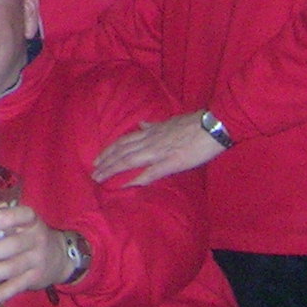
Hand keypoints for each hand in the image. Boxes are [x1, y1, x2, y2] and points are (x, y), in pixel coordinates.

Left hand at [0, 204, 64, 306]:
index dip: (10, 217)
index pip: (25, 215)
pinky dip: (1, 293)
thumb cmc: (30, 236)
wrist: (60, 257)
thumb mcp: (22, 222)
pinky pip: (17, 286)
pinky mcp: (34, 278)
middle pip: (15, 245)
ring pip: (13, 267)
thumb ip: (1, 216)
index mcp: (31, 221)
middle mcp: (36, 239)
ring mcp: (37, 260)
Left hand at [91, 110, 226, 185]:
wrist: (213, 125)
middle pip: (122, 151)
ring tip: (100, 178)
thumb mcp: (170, 120)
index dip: (109, 150)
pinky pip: (150, 172)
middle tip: (93, 172)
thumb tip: (142, 125)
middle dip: (106, 162)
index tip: (98, 158)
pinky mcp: (171, 163)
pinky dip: (136, 179)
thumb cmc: (194, 123)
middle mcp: (150, 141)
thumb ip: (154, 125)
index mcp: (151, 132)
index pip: (124, 141)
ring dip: (112, 170)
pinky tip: (125, 185)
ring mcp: (159, 152)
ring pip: (129, 160)